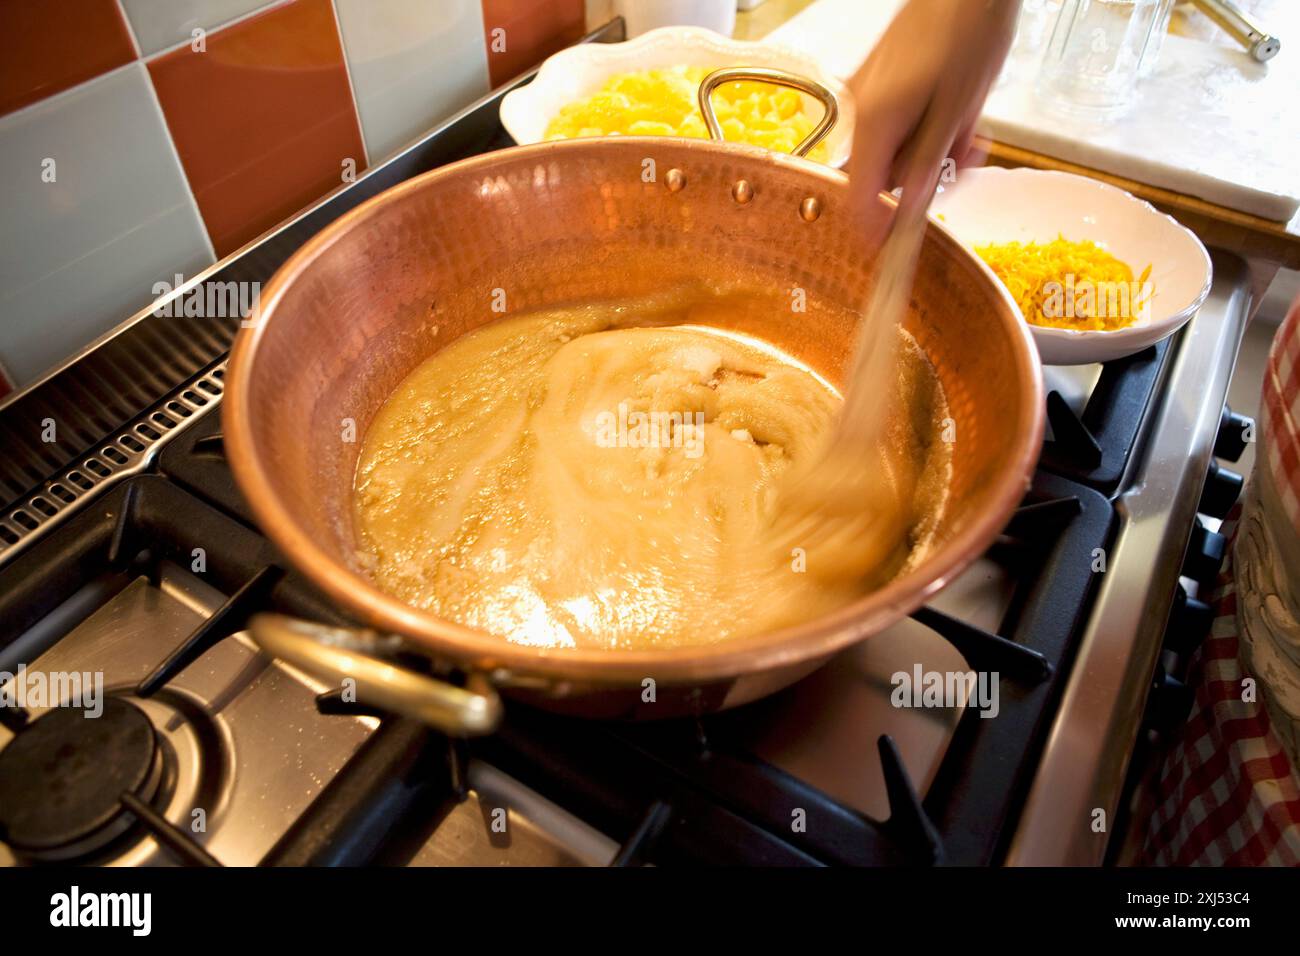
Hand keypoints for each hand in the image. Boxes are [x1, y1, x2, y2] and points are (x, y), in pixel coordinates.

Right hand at [846, 0, 1018, 242]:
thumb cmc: (969, 34)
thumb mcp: (958, 110)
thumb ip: (929, 164)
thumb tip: (910, 210)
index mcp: (874, 122)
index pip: (858, 197)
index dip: (876, 228)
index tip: (895, 249)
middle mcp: (861, 111)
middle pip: (881, 174)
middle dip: (925, 177)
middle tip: (967, 161)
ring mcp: (868, 95)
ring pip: (895, 149)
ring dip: (934, 152)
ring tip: (972, 130)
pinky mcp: (881, 83)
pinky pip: (899, 124)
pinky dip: (927, 129)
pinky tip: (959, 112)